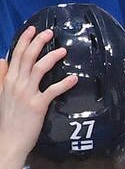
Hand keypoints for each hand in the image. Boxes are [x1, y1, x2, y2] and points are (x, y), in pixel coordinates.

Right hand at [0, 27, 76, 168]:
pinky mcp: (37, 105)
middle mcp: (16, 83)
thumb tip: (1, 59)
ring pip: (39, 69)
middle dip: (38, 42)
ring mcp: (26, 93)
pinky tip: (74, 78)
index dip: (24, 40)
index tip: (32, 29)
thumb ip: (1, 76)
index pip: (15, 54)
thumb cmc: (7, 118)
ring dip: (51, 57)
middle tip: (50, 32)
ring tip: (63, 50)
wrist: (8, 139)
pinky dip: (64, 83)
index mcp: (7, 79)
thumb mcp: (0, 93)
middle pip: (27, 57)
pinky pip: (52, 90)